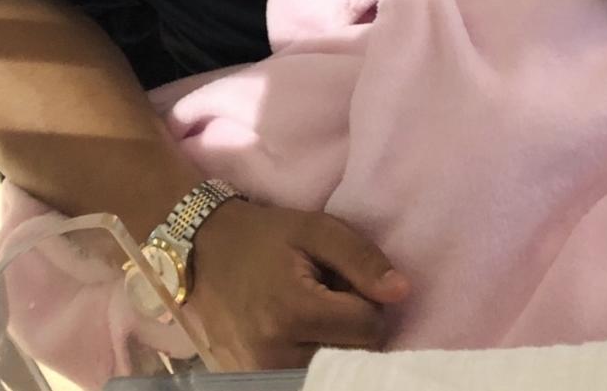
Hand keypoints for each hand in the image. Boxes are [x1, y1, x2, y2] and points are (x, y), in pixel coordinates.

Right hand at [188, 199, 408, 370]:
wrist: (204, 252)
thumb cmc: (266, 237)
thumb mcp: (317, 230)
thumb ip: (362, 259)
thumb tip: (402, 293)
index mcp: (294, 312)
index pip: (369, 327)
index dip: (369, 300)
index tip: (347, 282)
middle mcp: (275, 355)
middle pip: (354, 355)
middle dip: (353, 326)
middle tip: (329, 295)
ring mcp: (260, 375)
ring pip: (332, 372)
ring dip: (334, 344)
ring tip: (312, 313)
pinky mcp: (250, 382)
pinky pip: (305, 379)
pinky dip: (312, 357)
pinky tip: (298, 332)